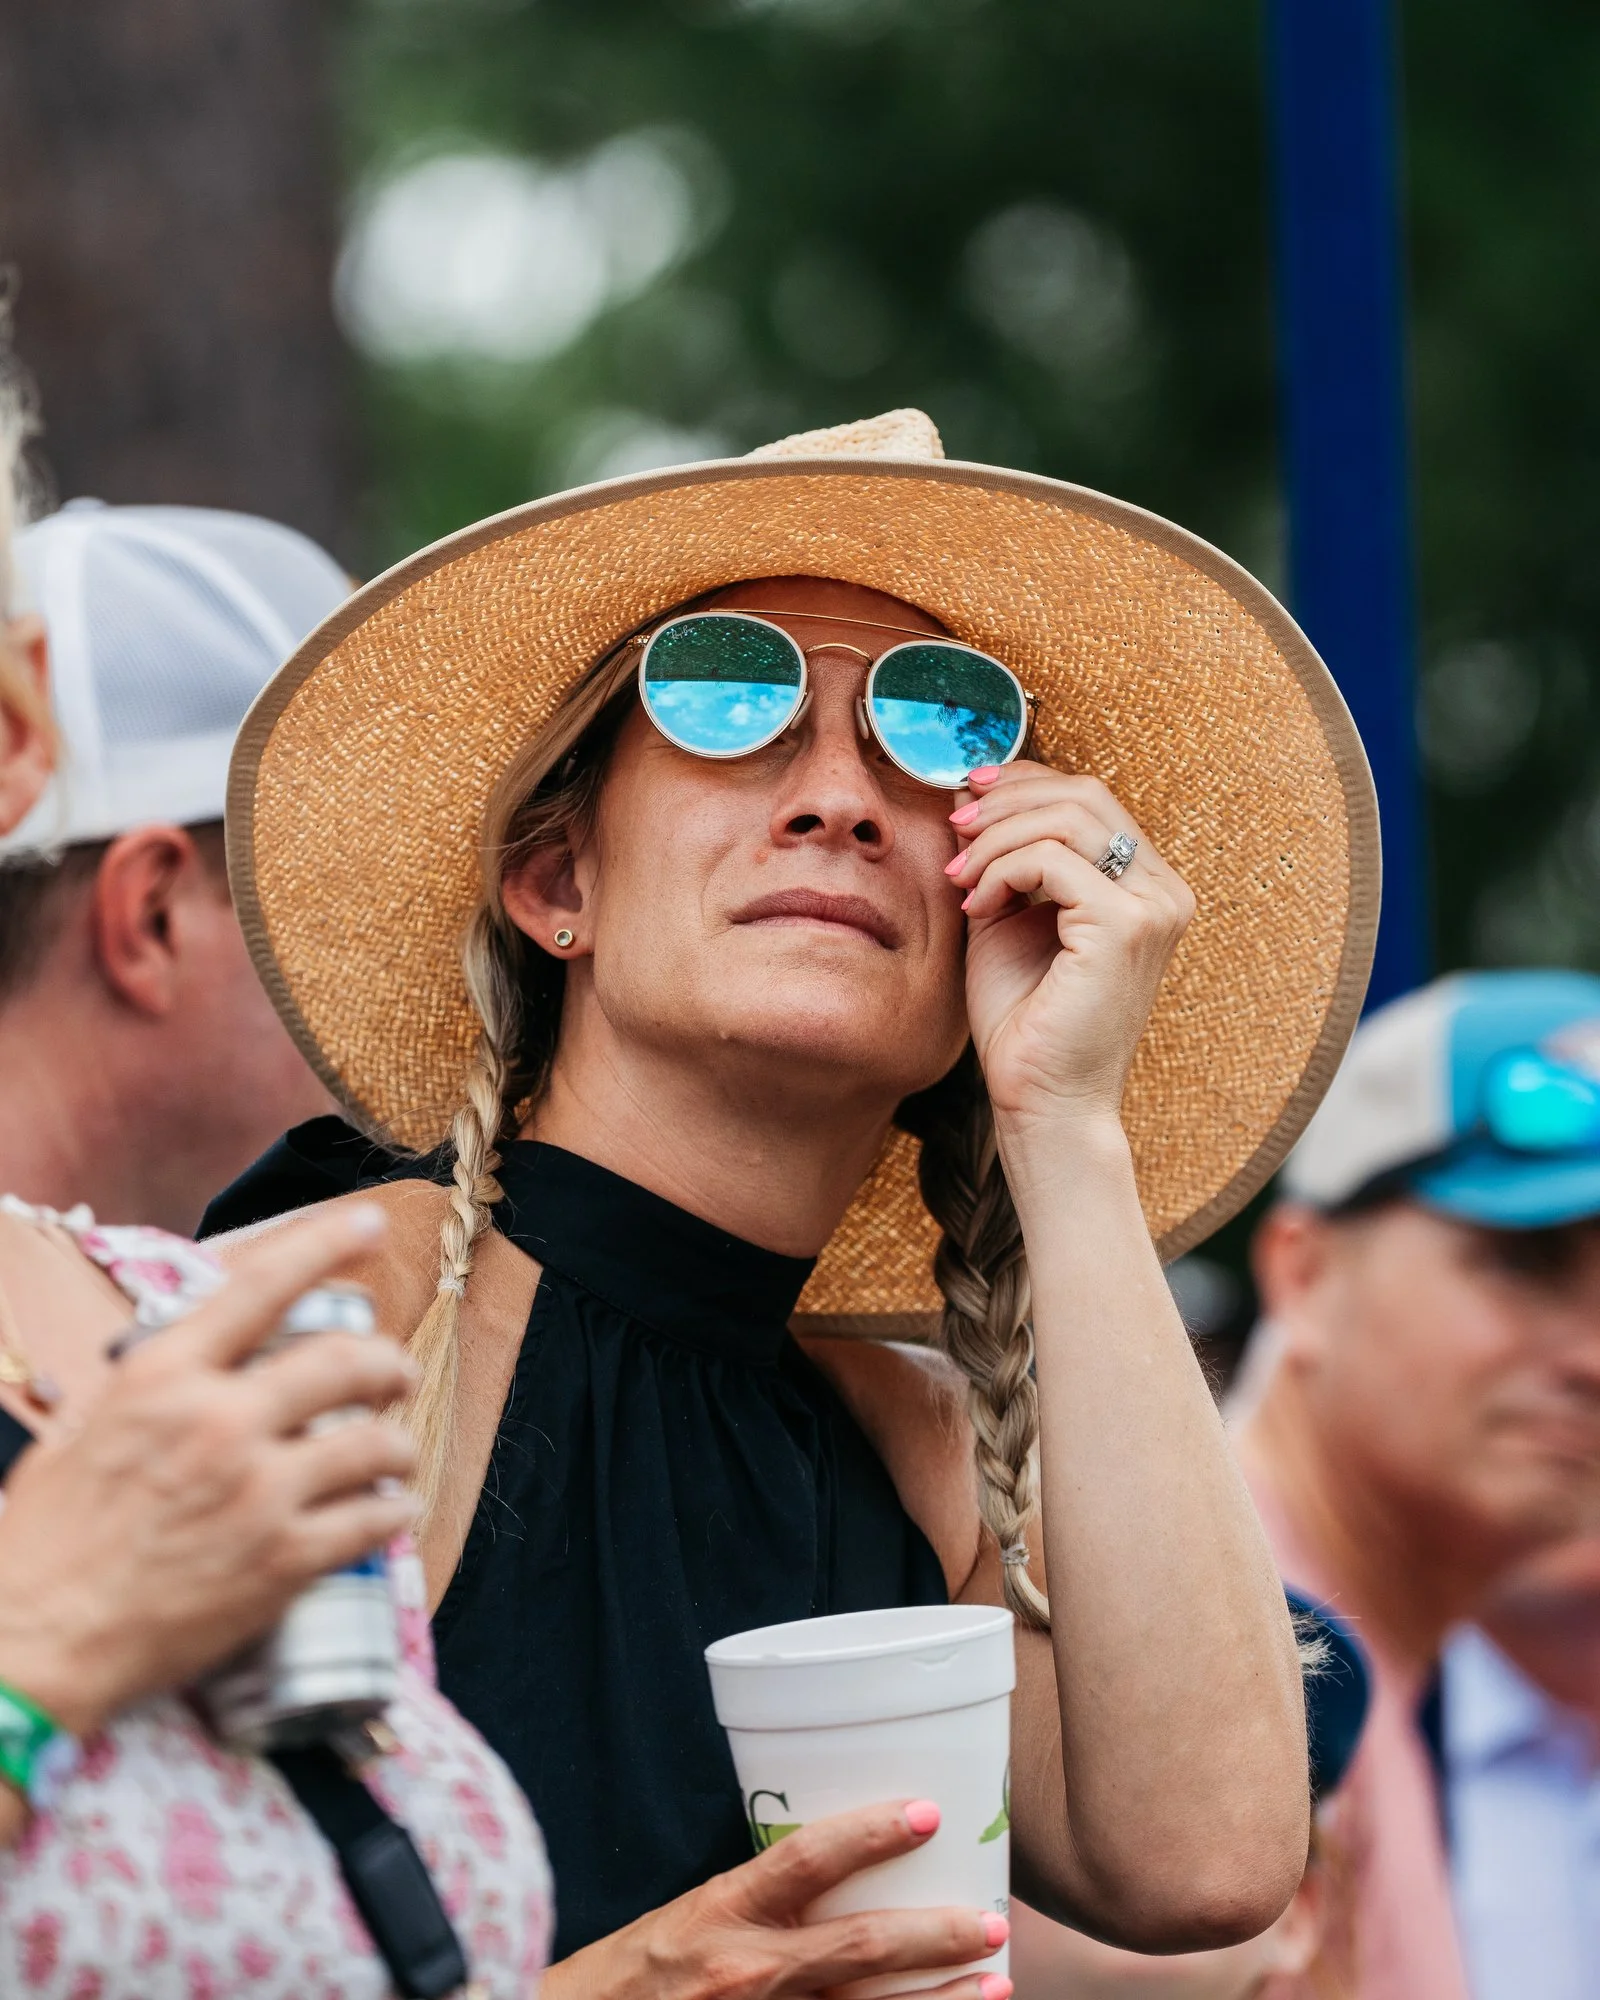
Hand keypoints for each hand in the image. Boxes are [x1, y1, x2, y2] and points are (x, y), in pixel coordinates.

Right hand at [0, 1204, 417, 1740]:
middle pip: (344, 1362)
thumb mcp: (82, 1432)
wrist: (30, 1646)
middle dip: (387, 1362)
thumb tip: (200, 1364)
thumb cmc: (44, 1543)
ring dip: (398, 1443)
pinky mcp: (282, 1561)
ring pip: (374, 1442)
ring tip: (397, 1451)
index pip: (262, 1286)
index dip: (325, 1244)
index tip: (369, 1225)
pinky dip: (393, 1511)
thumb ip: (154, 1391)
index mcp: (163, 1377)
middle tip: (394, 1373)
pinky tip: (392, 1512)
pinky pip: (372, 1520)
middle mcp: (219, 1422)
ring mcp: (258, 1492)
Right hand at [545, 1800, 1010, 1999]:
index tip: (928, 1812)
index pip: (808, 1860)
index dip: (871, 1833)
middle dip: (936, 1937)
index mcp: (725, 1911)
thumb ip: (765, 1896)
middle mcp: (747, 1972)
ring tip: (998, 1986)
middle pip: (860, 1949)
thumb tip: (847, 1863)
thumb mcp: (696, 1911)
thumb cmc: (639, 1970)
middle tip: (993, 1921)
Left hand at [944, 763, 1193, 1132]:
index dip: (1025, 783)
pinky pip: (1051, 860)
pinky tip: (978, 908)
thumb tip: (969, 795)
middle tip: (954, 830)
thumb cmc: (1025, 1021)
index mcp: (1145, 886)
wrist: (1040, 1099)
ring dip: (997, 839)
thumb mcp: (1007, 918)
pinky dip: (1001, 872)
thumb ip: (1001, 858)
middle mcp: (1163, 891)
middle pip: (1084, 795)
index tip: (967, 796)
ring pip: (1067, 819)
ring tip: (959, 878)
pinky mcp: (1126, 926)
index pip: (1090, 799)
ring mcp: (1153, 907)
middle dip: (1007, 802)